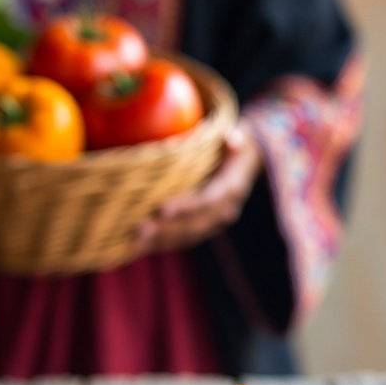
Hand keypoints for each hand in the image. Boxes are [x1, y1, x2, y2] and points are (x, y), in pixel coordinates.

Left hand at [135, 122, 264, 252]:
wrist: (250, 163)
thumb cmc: (238, 145)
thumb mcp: (242, 137)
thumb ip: (236, 138)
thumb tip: (232, 138)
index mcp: (231, 189)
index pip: (207, 201)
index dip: (186, 207)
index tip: (162, 209)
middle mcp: (225, 210)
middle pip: (194, 224)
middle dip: (167, 230)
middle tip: (140, 230)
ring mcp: (215, 222)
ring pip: (187, 236)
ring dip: (161, 241)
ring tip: (135, 243)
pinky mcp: (205, 227)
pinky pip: (184, 239)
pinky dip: (163, 244)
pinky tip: (142, 247)